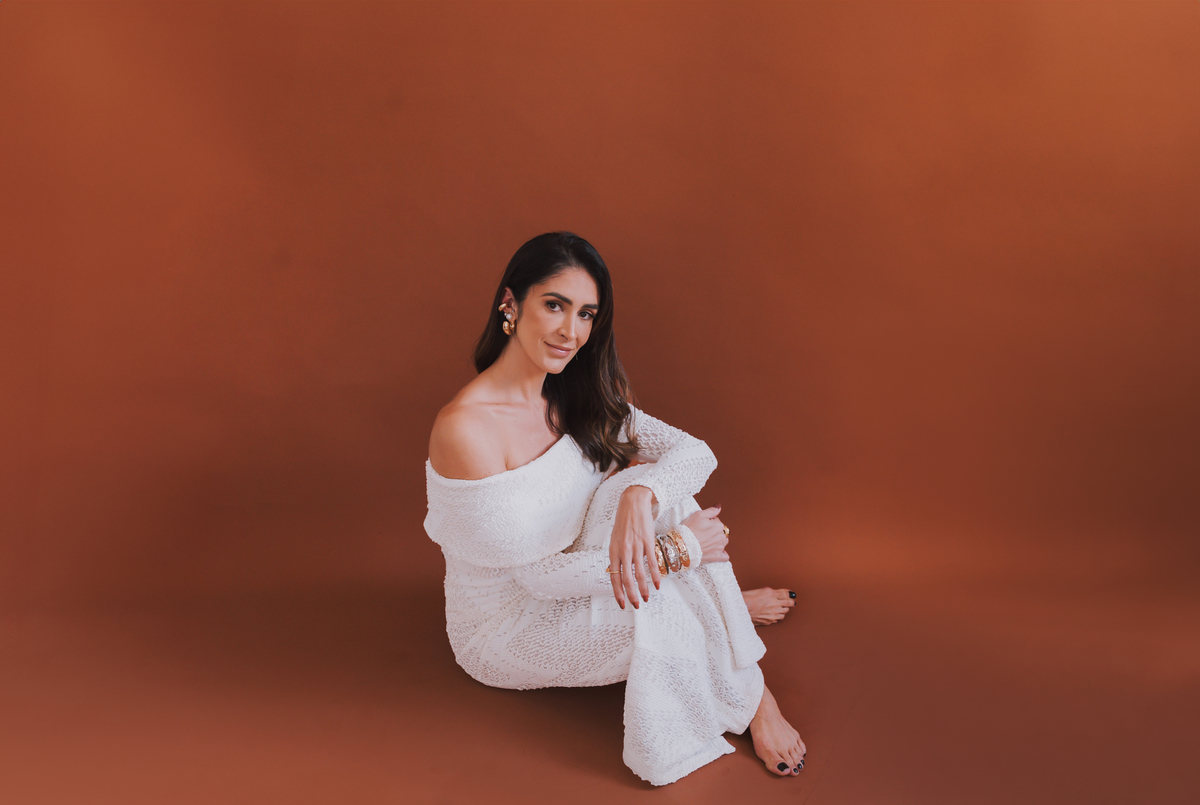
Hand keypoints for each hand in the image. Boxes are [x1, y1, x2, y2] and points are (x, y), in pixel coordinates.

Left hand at [608, 486, 660, 608]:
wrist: (633, 503)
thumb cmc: (623, 521)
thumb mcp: (615, 539)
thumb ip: (617, 555)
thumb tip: (618, 571)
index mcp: (613, 551)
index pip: (613, 577)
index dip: (618, 592)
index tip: (622, 603)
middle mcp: (623, 551)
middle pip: (626, 579)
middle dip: (631, 595)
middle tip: (636, 605)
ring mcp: (636, 547)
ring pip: (640, 574)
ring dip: (643, 589)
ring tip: (646, 598)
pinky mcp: (648, 542)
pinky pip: (652, 563)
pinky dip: (655, 576)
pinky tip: (657, 585)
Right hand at [682, 505, 728, 563]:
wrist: (681, 546)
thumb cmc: (688, 530)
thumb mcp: (698, 515)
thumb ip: (711, 511)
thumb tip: (719, 507)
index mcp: (719, 525)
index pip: (717, 521)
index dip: (709, 522)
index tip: (701, 525)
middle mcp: (722, 536)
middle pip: (721, 531)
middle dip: (713, 531)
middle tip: (702, 533)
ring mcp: (720, 547)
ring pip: (723, 542)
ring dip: (717, 541)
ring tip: (706, 542)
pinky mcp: (716, 557)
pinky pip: (724, 557)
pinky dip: (722, 554)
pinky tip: (717, 552)